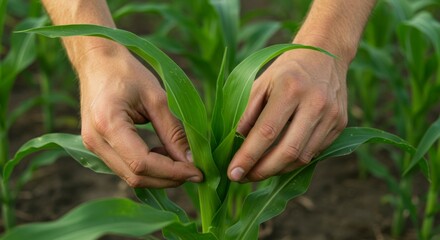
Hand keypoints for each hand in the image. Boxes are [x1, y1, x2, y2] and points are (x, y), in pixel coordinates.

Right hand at [77, 45, 202, 187]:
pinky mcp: (97, 147)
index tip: (198, 171)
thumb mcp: (156, 98)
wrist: (96, 60)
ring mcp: (92, 146)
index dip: (172, 172)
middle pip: (136, 176)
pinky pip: (125, 168)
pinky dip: (148, 168)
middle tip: (195, 171)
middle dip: (168, 179)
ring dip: (159, 175)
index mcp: (108, 124)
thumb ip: (173, 131)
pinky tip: (162, 153)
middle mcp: (95, 141)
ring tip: (181, 160)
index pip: (142, 163)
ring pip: (130, 177)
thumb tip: (191, 160)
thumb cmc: (127, 72)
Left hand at [228, 49, 347, 181]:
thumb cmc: (286, 70)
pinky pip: (315, 152)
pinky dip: (294, 161)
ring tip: (258, 171)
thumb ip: (246, 112)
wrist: (325, 54)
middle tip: (243, 178)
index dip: (248, 156)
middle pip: (287, 151)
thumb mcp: (260, 82)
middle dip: (262, 171)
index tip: (232, 172)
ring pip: (302, 157)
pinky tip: (279, 159)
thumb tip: (234, 143)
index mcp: (290, 89)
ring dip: (277, 170)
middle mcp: (315, 103)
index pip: (266, 132)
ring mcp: (332, 115)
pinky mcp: (341, 124)